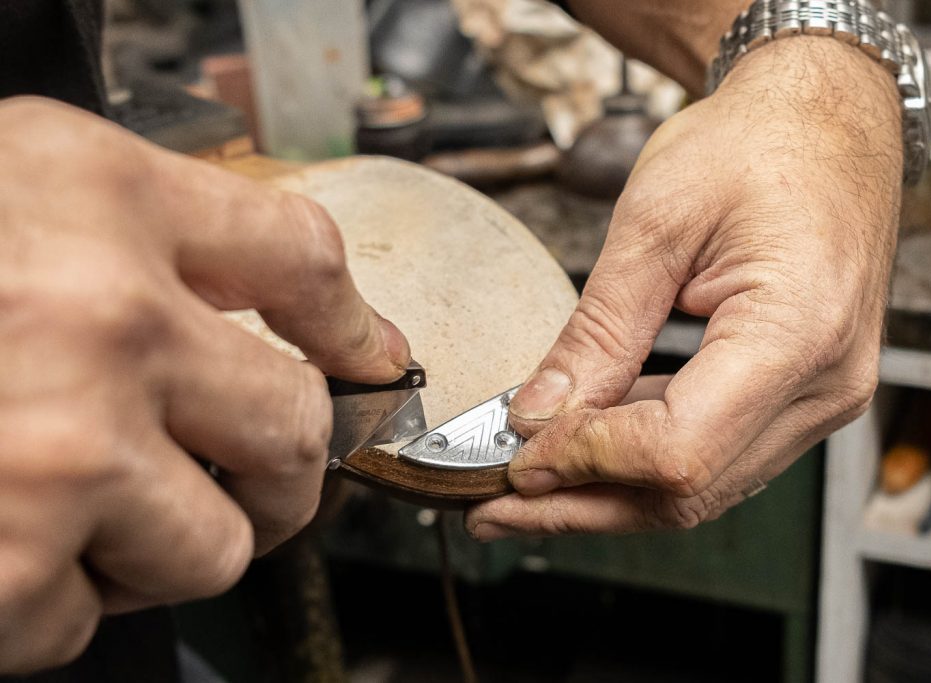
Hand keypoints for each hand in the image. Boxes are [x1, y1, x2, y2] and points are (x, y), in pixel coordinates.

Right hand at [0, 98, 409, 672]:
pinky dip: (48, 605)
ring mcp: (56, 456)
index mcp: (97, 198)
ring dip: (159, 544)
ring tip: (60, 500)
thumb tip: (290, 318)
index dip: (349, 322)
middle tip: (231, 473)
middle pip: (294, 427)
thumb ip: (145, 239)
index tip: (369, 363)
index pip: (299, 257)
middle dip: (274, 469)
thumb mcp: (11, 191)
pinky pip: (91, 624)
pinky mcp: (2, 576)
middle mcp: (97, 320)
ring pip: (214, 546)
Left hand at [467, 37, 901, 539]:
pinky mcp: (803, 395)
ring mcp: (822, 397)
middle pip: (690, 490)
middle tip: (493, 507)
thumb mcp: (655, 223)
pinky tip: (585, 452)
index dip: (586, 460)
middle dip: (582, 503)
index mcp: (797, 332)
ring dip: (608, 494)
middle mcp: (825, 385)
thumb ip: (597, 331)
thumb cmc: (754, 146)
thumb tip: (537, 414)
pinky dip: (645, 462)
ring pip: (703, 488)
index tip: (515, 453)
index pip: (678, 448)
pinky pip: (718, 453)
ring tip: (525, 488)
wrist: (827, 121)